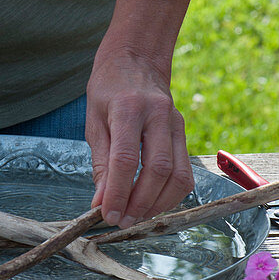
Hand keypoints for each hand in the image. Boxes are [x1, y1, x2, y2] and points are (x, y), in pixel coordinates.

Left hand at [86, 47, 193, 227]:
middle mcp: (158, 114)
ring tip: (136, 217)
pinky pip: (185, 171)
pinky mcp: (184, 132)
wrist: (137, 58)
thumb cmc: (108, 89)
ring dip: (158, 204)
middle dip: (139, 202)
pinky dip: (170, 194)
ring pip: (178, 174)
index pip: (126, 159)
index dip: (118, 192)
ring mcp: (176, 123)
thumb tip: (102, 202)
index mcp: (128, 107)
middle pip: (157, 169)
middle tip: (122, 221)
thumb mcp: (93, 121)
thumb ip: (100, 163)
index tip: (107, 214)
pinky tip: (152, 202)